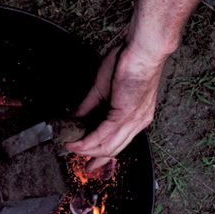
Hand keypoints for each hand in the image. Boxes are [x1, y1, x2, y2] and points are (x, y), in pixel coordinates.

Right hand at [64, 42, 167, 170]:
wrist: (142, 50)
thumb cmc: (128, 61)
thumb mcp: (103, 88)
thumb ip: (89, 106)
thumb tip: (75, 117)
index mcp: (136, 116)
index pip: (119, 142)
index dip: (104, 156)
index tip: (91, 163)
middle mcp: (138, 122)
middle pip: (114, 149)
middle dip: (95, 158)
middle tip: (80, 162)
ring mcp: (132, 120)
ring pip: (109, 146)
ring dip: (87, 150)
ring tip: (72, 148)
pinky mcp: (125, 114)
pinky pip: (104, 134)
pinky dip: (88, 140)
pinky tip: (77, 142)